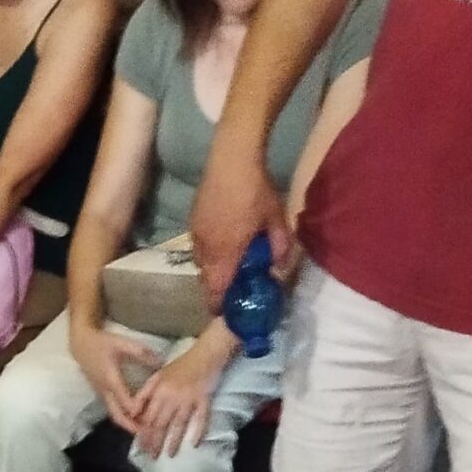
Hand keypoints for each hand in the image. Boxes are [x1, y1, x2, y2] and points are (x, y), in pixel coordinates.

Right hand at [69, 320, 162, 429]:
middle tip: (146, 434)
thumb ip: (141, 353)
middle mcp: (105, 390)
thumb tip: (160, 362)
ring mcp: (101, 393)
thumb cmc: (102, 342)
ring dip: (127, 424)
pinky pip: (112, 409)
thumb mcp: (122, 343)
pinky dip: (123, 417)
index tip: (150, 418)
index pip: (124, 401)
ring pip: (114, 414)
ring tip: (142, 430)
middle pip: (117, 415)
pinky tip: (134, 418)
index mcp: (111, 379)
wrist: (80, 344)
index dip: (137, 412)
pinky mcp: (101, 393)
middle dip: (131, 426)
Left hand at [130, 340, 227, 458]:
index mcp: (159, 391)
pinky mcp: (204, 400)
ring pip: (179, 424)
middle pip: (161, 424)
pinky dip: (198, 431)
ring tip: (170, 455)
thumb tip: (133, 412)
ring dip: (173, 442)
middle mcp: (172, 397)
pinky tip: (194, 444)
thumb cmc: (180, 365)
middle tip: (152, 456)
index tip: (141, 446)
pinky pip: (201, 418)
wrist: (206, 353)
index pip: (148, 417)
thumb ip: (144, 394)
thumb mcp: (157, 376)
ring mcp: (189, 399)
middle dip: (155, 442)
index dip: (144, 433)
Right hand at [189, 145, 290, 308]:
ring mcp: (196, 235)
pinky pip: (199, 246)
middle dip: (217, 288)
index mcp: (225, 253)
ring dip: (214, 268)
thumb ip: (278, 248)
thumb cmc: (256, 190)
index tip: (225, 313)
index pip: (214, 291)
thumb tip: (278, 269)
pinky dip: (210, 251)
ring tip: (230, 263)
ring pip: (201, 263)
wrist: (231, 158)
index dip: (218, 306)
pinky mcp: (192, 221)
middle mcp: (205, 249)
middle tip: (233, 288)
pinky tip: (224, 240)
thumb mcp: (276, 220)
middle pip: (206, 280)